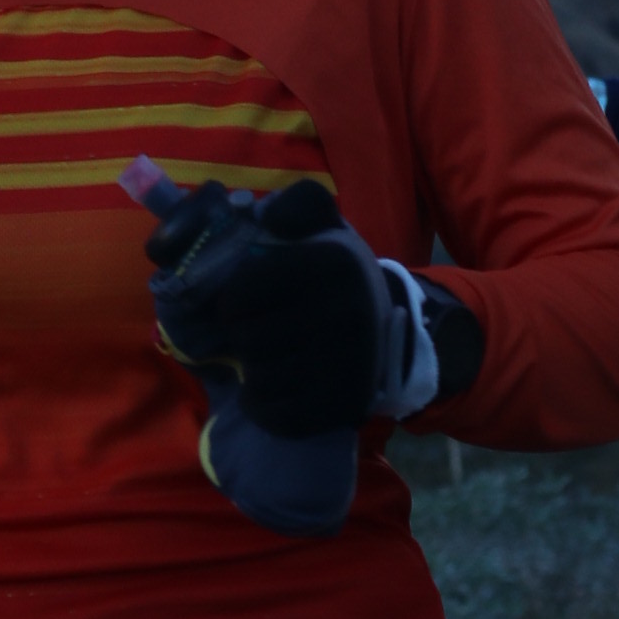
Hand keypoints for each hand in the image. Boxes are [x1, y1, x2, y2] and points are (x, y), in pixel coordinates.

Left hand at [132, 170, 452, 435]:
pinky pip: (277, 415)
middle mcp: (345, 311)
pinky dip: (263, 405)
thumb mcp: (323, 227)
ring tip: (267, 359)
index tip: (240, 303)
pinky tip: (273, 390)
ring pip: (259, 378)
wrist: (387, 332)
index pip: (242, 292)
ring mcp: (348, 364)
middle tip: (254, 333)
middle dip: (240, 337)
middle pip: (247, 338)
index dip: (230, 301)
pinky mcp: (344, 406)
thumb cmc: (334, 278)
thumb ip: (295, 203)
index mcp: (332, 262)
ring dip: (252, 371)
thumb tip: (264, 213)